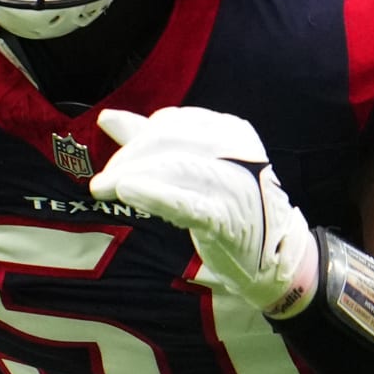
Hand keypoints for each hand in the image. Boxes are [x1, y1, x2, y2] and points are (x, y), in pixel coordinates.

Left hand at [93, 106, 316, 316]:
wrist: (273, 255)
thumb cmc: (228, 206)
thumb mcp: (195, 166)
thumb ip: (151, 141)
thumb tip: (108, 118)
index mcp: (229, 130)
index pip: (170, 123)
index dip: (135, 140)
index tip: (114, 165)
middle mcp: (236, 150)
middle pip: (169, 141)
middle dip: (127, 159)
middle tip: (100, 183)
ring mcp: (235, 183)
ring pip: (174, 167)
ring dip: (130, 176)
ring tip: (102, 188)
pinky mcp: (227, 218)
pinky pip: (185, 202)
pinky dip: (153, 194)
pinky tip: (127, 192)